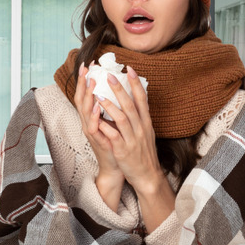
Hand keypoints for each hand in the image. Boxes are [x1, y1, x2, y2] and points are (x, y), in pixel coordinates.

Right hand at [74, 62, 124, 210]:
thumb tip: (120, 87)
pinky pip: (93, 127)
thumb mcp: (114, 120)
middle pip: (81, 98)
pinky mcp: (97, 141)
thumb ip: (113, 105)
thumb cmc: (116, 141)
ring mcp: (91, 131)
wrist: (117, 165)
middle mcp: (89, 121)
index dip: (86, 79)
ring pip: (84, 110)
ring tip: (91, 80)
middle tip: (85, 67)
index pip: (87, 93)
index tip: (89, 63)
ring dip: (87, 95)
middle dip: (82, 82)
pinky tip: (96, 106)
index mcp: (93, 115)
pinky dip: (94, 116)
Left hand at [96, 66, 174, 230]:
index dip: (136, 83)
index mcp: (146, 122)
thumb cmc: (143, 152)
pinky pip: (114, 136)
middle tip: (110, 75)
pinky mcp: (123, 151)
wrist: (147, 176)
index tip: (130, 69)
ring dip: (110, 105)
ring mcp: (132, 139)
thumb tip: (137, 98)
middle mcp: (141, 128)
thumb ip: (141, 116)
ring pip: (122, 119)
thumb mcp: (147, 131)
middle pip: (131, 105)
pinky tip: (96, 118)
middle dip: (120, 89)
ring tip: (98, 94)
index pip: (142, 99)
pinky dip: (106, 126)